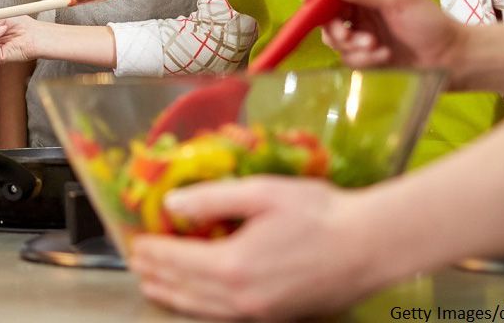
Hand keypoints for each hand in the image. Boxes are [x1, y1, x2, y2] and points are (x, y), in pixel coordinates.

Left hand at [130, 177, 370, 319]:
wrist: (369, 246)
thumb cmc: (316, 212)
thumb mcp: (260, 192)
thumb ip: (211, 198)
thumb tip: (170, 204)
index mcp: (233, 266)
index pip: (178, 261)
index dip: (153, 252)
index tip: (134, 242)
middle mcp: (242, 299)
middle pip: (186, 291)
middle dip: (157, 276)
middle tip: (136, 264)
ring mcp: (261, 314)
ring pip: (204, 310)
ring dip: (175, 297)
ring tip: (154, 286)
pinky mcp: (277, 317)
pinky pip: (225, 317)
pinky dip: (201, 308)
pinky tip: (198, 300)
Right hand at [320, 0, 462, 80]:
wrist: (452, 60)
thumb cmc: (430, 23)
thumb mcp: (397, 0)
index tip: (310, 0)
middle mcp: (358, 12)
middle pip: (325, 17)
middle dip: (337, 29)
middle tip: (356, 38)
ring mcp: (360, 36)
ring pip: (334, 40)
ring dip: (353, 46)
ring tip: (377, 48)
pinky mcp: (365, 58)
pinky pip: (348, 59)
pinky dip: (363, 60)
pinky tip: (384, 57)